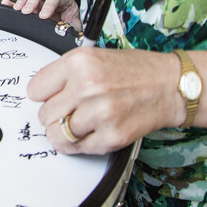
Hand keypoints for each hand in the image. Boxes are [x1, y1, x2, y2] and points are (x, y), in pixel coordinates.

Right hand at [2, 0, 80, 28]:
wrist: (67, 30)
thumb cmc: (71, 26)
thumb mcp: (75, 28)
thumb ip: (72, 28)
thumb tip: (65, 30)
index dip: (49, 5)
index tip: (43, 16)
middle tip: (27, 11)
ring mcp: (39, 0)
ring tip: (18, 10)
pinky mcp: (30, 6)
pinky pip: (19, 1)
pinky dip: (12, 3)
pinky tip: (6, 4)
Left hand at [28, 47, 179, 153]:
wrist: (171, 86)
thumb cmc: (136, 71)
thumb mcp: (95, 57)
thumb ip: (65, 74)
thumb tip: (41, 94)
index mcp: (79, 63)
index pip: (35, 90)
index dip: (44, 95)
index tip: (53, 96)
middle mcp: (87, 87)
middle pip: (44, 114)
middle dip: (55, 114)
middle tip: (72, 110)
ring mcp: (100, 113)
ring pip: (56, 135)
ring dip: (64, 132)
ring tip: (79, 123)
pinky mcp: (112, 136)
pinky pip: (77, 149)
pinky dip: (80, 144)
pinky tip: (92, 131)